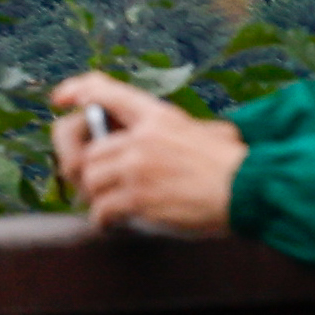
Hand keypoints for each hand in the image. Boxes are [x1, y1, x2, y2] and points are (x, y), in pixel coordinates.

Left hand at [49, 71, 247, 238]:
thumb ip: (168, 134)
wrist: (253, 189)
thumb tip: (142, 144)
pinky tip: (115, 224)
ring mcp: (137, 166)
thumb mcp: (205, 132)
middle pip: (88, 152)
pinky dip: (104, 221)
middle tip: (99, 189)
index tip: (62, 98)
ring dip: (98, 198)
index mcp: (159, 116)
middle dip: (88, 174)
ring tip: (113, 208)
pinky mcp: (137, 196)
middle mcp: (142, 137)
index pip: (106, 91)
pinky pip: (101, 210)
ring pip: (90, 181)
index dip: (80, 90)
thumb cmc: (234, 167)